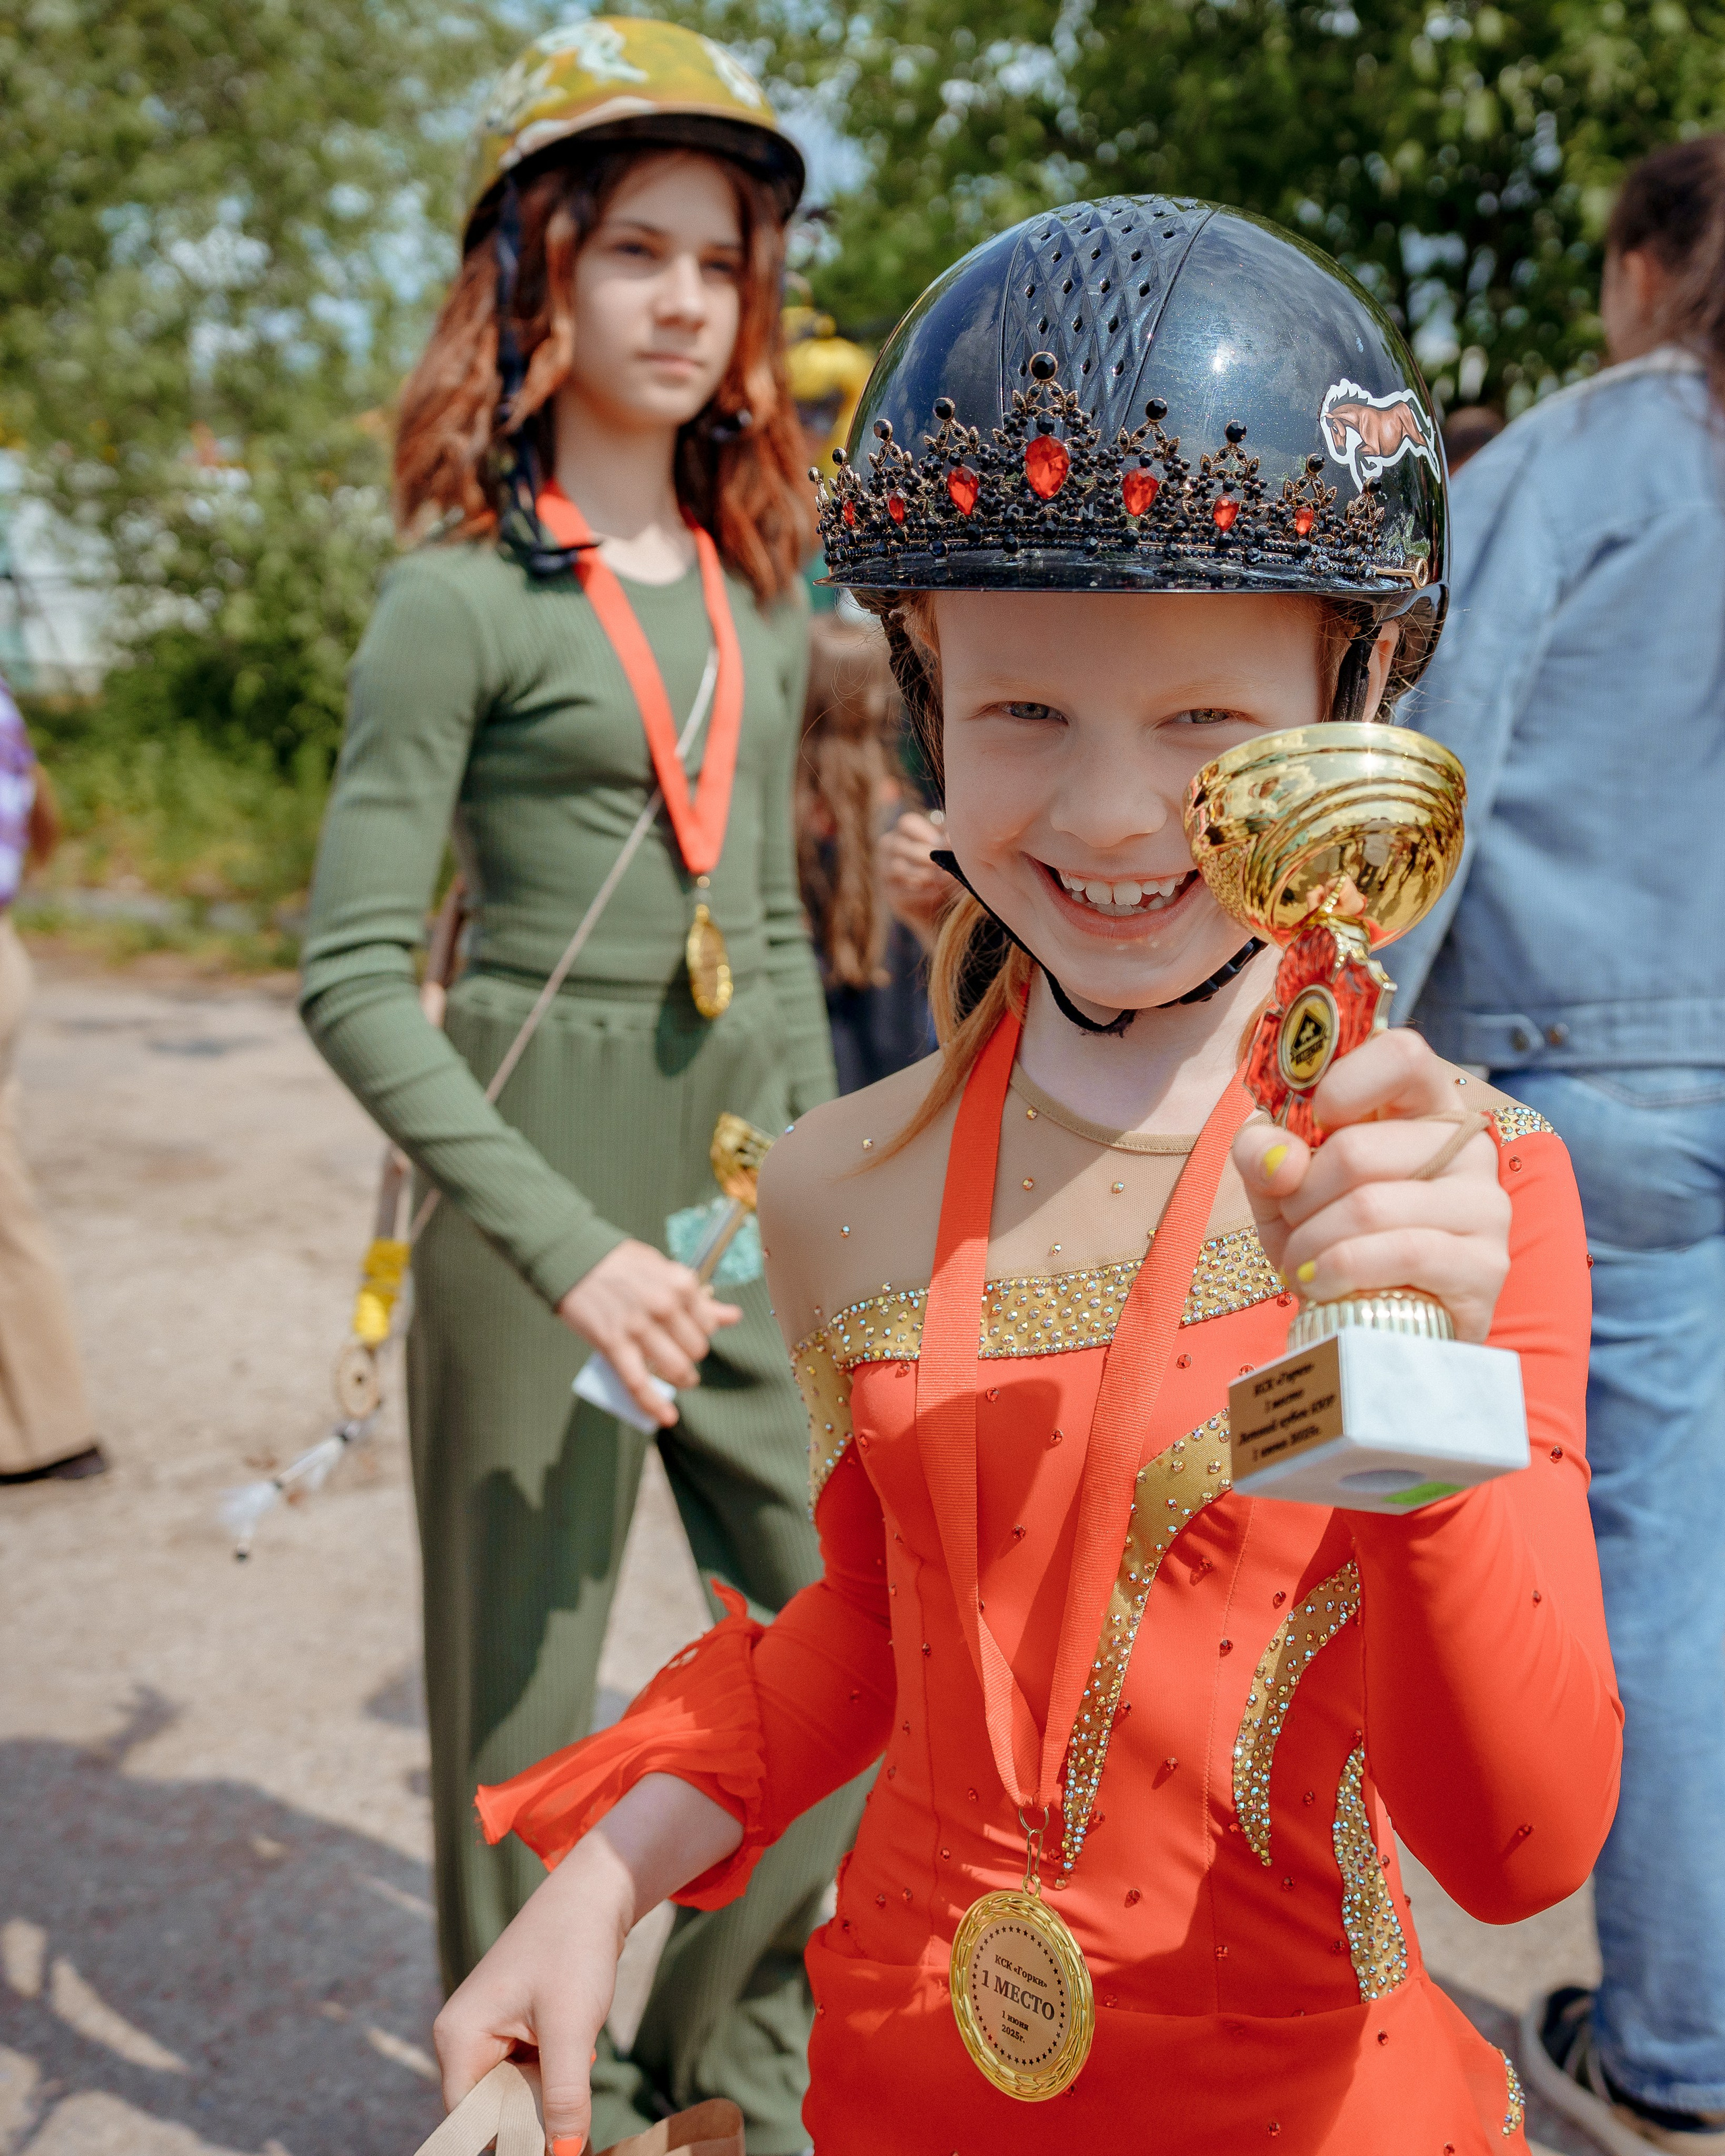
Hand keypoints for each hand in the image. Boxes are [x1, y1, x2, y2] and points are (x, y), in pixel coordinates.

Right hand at [433, 1778, 743, 2149]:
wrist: (595, 1894)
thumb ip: (564, 2096)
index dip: (513, 2137)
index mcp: (458, 2039)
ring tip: (574, 2044)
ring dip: (550, 2087)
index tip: (554, 2135)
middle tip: (571, 2071)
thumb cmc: (575, 1949)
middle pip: (494, 2111)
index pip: (471, 2121)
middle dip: (536, 2108)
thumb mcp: (572, 2028)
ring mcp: (485, 2034)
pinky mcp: (511, 2030)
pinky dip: (555, 2070)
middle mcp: (462, 2039)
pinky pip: (528, 2074)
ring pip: (515, 2095)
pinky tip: (575, 2039)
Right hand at [558, 1240, 740, 1429]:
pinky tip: (666, 1416)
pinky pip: (639, 1383)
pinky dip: (654, 1404)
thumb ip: (699, 1297)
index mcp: (681, 1283)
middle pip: (695, 1350)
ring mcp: (639, 1327)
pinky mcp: (613, 1344)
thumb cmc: (619, 1262)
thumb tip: (733, 1316)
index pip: (708, 1325)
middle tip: (679, 1354)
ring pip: (675, 1369)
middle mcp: (665, 1305)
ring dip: (681, 1379)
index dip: (700, 1334)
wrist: (572, 1256)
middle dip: (690, 1356)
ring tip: (680, 1379)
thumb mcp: (663, 1269)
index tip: (688, 1335)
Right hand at [877, 810, 954, 949]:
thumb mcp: (948, 851)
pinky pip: (900, 892)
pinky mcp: (890, 894)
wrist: (940, 905)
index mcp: (903, 833)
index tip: (943, 842)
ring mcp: (884, 872)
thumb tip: (950, 836)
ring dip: (923, 873)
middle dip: (926, 855)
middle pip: (899, 845)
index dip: (925, 832)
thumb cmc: (946, 869)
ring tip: (944, 878)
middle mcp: (888, 850)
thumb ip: (948, 840)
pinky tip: (937, 893)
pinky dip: (920, 893)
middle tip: (946, 862)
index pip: (906, 823)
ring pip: (897, 868)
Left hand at [1231, 1030, 1510, 1344]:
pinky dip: (1338, 1272)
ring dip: (1310, 1242)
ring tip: (1301, 1261)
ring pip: (1369, 1207)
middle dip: (1299, 1197)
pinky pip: (1399, 1254)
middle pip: (1357, 1150)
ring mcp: (1485, 1205)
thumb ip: (1265, 1153)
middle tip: (1293, 1222)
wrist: (1370, 1315)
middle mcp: (1466, 1145)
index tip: (1316, 1121)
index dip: (1344, 1083)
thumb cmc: (1328, 1233)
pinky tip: (1321, 1284)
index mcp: (1423, 1105)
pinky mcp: (1486, 1266)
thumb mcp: (1281, 1186)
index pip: (1402, 1054)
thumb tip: (1279, 1159)